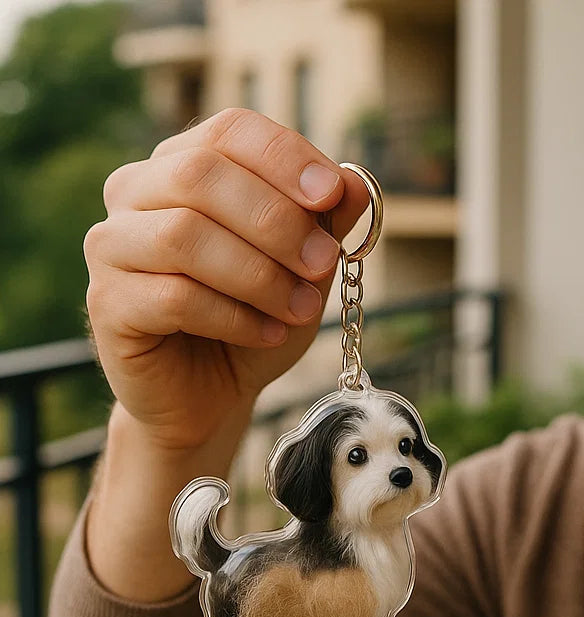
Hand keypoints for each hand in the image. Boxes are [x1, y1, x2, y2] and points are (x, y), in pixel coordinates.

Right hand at [83, 108, 370, 451]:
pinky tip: (267, 334)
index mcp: (185, 165)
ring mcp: (112, 245)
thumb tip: (353, 181)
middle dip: (275, 220)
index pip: (229, 131)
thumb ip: (325, 223)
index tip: (332, 195)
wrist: (212, 395)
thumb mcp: (304, 270)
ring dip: (258, 274)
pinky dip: (234, 317)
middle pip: (200, 174)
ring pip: (183, 235)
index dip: (284, 156)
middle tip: (323, 263)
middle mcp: (137, 192)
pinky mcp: (107, 303)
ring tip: (300, 310)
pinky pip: (174, 297)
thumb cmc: (256, 318)